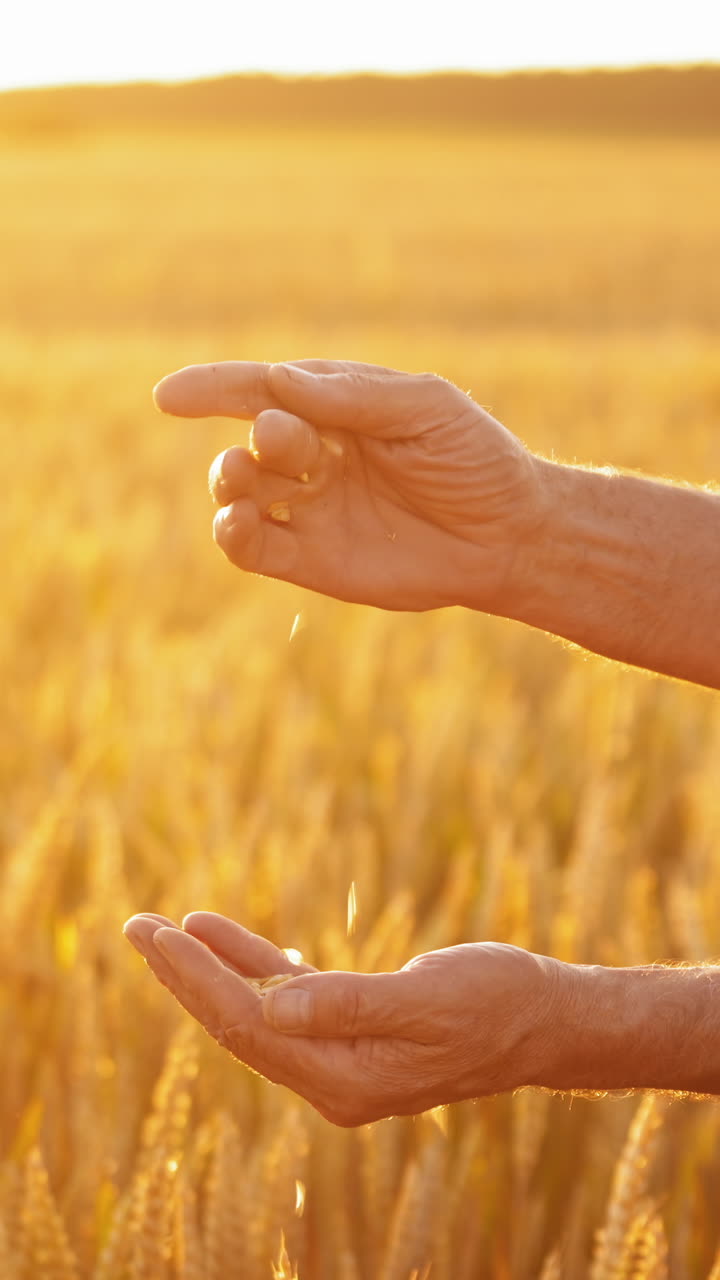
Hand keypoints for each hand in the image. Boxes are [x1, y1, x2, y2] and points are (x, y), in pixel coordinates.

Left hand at [123, 911, 564, 1124]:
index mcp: (346, 1078)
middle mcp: (333, 1078)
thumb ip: (350, 1005)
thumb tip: (273, 1006)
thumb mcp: (427, 998)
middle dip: (186, 975)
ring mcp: (342, 1060)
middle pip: (241, 1023)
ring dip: (216, 968)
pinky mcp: (355, 1037)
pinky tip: (235, 945)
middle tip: (136, 926)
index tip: (155, 934)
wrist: (545, 1021)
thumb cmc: (497, 1003)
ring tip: (170, 927)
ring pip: (260, 1011)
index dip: (197, 978)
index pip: (250, 1025)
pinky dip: (260, 968)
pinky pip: (292, 1003)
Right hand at [153, 360, 546, 611]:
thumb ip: (352, 396)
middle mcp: (317, 456)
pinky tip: (236, 524)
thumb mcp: (424, 409)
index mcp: (339, 408)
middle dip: (260, 436)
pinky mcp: (313, 560)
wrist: (510, 536)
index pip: (264, 390)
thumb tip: (277, 382)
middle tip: (287, 441)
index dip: (214, 388)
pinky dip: (234, 534)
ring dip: (228, 481)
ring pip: (241, 492)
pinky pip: (255, 547)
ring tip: (239, 477)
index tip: (170, 396)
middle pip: (254, 439)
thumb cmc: (475, 460)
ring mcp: (312, 508)